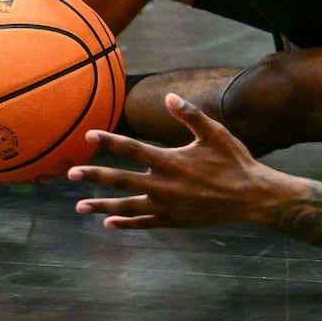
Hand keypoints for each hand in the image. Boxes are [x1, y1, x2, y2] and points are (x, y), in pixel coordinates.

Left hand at [70, 94, 279, 228]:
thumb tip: (169, 97)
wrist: (251, 197)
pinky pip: (144, 223)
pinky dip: (126, 223)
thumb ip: (190, 116)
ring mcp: (167, 206)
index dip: (109, 141)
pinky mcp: (173, 220)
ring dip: (101, 205)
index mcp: (170, 161)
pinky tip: (109, 223)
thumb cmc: (234, 161)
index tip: (89, 135)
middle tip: (70, 173)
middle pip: (120, 180)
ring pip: (127, 206)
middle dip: (94, 175)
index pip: (132, 149)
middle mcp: (163, 185)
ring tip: (79, 206)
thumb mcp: (214, 133)